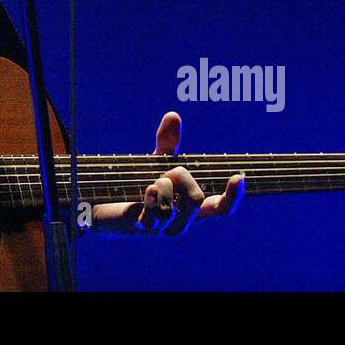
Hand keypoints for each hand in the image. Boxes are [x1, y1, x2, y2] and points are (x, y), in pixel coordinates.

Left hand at [90, 111, 243, 235]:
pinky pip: (153, 213)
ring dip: (159, 186)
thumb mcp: (155, 161)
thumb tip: (173, 115)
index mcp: (192, 207)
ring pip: (173, 206)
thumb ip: (167, 142)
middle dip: (180, 177)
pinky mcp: (144, 230)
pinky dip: (149, 195)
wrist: (106, 202)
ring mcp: (164, 229)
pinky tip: (142, 191)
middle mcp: (183, 222)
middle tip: (164, 172)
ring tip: (147, 184)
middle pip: (197, 199)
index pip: (221, 208)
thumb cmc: (136, 183)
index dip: (234, 196)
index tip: (238, 177)